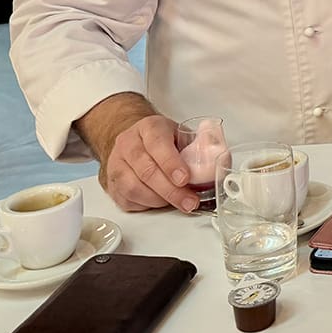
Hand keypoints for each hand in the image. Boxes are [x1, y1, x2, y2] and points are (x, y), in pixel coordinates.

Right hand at [75, 93, 196, 212]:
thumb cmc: (162, 139)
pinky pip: (127, 200)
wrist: (134, 140)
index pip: (157, 144)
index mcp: (149, 127)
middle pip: (146, 170)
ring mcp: (116, 164)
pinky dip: (147, 205)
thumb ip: (200, 145)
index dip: (171, 163)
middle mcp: (128, 144)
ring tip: (180, 203)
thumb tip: (220, 162)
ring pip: (133, 188)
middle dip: (171, 190)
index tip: (185, 178)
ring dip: (160, 200)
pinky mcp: (111, 183)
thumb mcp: (182, 133)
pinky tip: (163, 203)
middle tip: (190, 201)